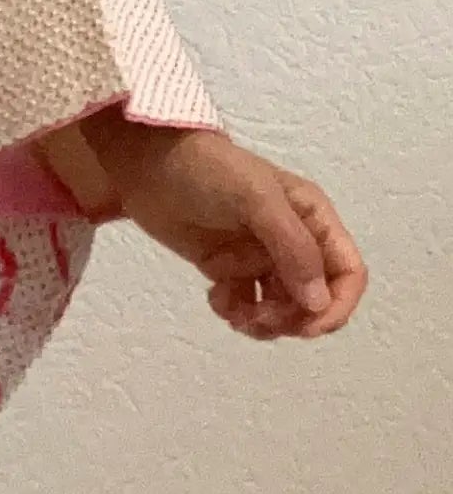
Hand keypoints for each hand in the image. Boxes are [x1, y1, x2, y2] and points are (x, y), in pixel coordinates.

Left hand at [77, 111, 365, 341]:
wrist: (146, 165)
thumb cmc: (207, 171)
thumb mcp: (256, 200)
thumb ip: (292, 248)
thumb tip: (318, 303)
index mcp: (313, 218)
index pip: (348, 272)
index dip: (337, 306)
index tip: (307, 327)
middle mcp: (295, 240)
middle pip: (316, 299)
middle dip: (293, 318)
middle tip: (258, 318)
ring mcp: (261, 256)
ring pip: (283, 309)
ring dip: (265, 322)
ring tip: (235, 313)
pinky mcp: (230, 269)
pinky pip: (248, 306)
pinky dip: (237, 313)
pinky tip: (214, 297)